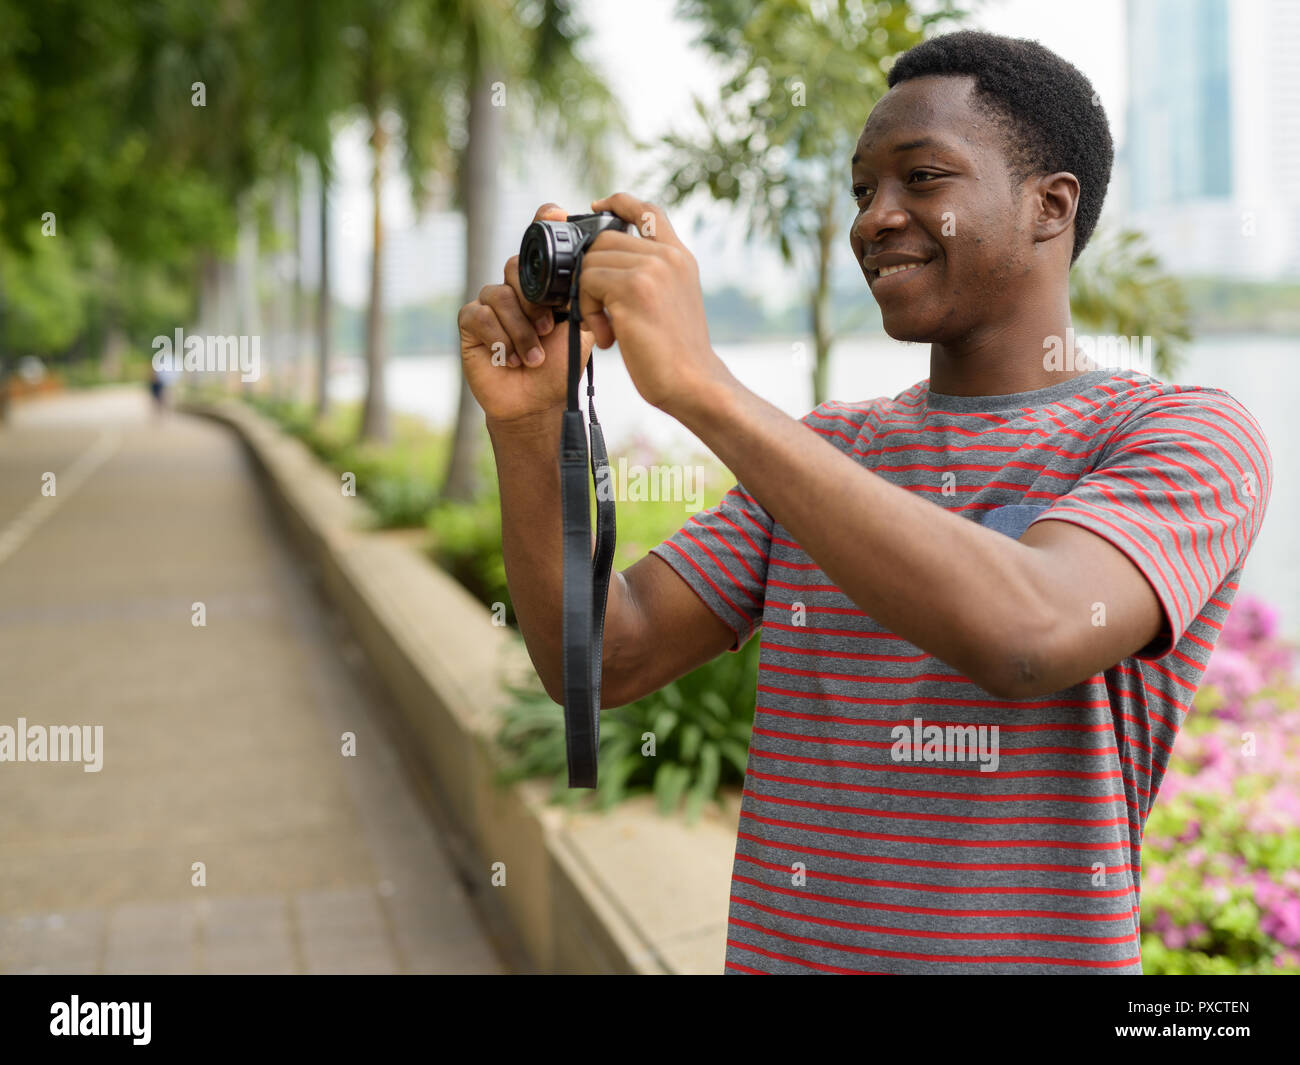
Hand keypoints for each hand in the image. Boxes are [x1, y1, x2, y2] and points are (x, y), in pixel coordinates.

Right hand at [457, 202, 596, 426]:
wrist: (538, 403)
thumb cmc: (560, 367)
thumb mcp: (580, 330)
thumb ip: (582, 299)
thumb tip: (590, 270)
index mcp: (542, 284)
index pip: (538, 245)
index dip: (543, 222)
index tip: (556, 213)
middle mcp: (514, 287)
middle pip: (515, 267)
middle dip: (534, 301)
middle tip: (548, 329)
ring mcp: (490, 303)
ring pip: (499, 294)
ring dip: (520, 329)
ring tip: (535, 356)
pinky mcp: (470, 322)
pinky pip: (480, 315)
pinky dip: (499, 337)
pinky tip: (510, 358)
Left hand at [578, 193, 730, 417]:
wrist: (693, 382)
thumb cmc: (676, 353)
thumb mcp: (671, 302)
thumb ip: (649, 275)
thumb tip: (603, 261)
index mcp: (679, 257)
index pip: (647, 209)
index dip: (618, 201)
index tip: (596, 205)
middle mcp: (667, 256)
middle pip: (604, 240)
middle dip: (591, 275)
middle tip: (600, 314)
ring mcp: (652, 269)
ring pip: (591, 262)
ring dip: (586, 299)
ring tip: (606, 329)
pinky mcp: (633, 288)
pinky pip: (586, 283)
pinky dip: (586, 311)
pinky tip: (607, 337)